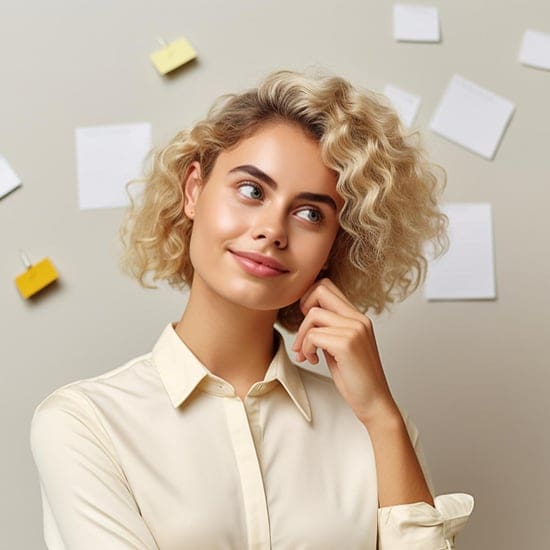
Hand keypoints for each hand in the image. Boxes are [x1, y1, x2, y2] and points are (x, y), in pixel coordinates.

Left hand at [291, 278, 398, 424]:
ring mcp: (354, 329)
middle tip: (303, 333)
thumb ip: (330, 328)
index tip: (307, 324)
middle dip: (302, 308)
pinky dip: (306, 349)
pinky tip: (313, 360)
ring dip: (302, 336)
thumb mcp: (340, 346)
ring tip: (306, 353)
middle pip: (320, 289)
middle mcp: (358, 318)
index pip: (327, 286)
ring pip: (313, 315)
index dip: (309, 300)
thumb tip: (307, 315)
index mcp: (358, 317)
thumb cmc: (356, 378)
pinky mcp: (347, 344)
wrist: (374, 402)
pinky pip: (313, 335)